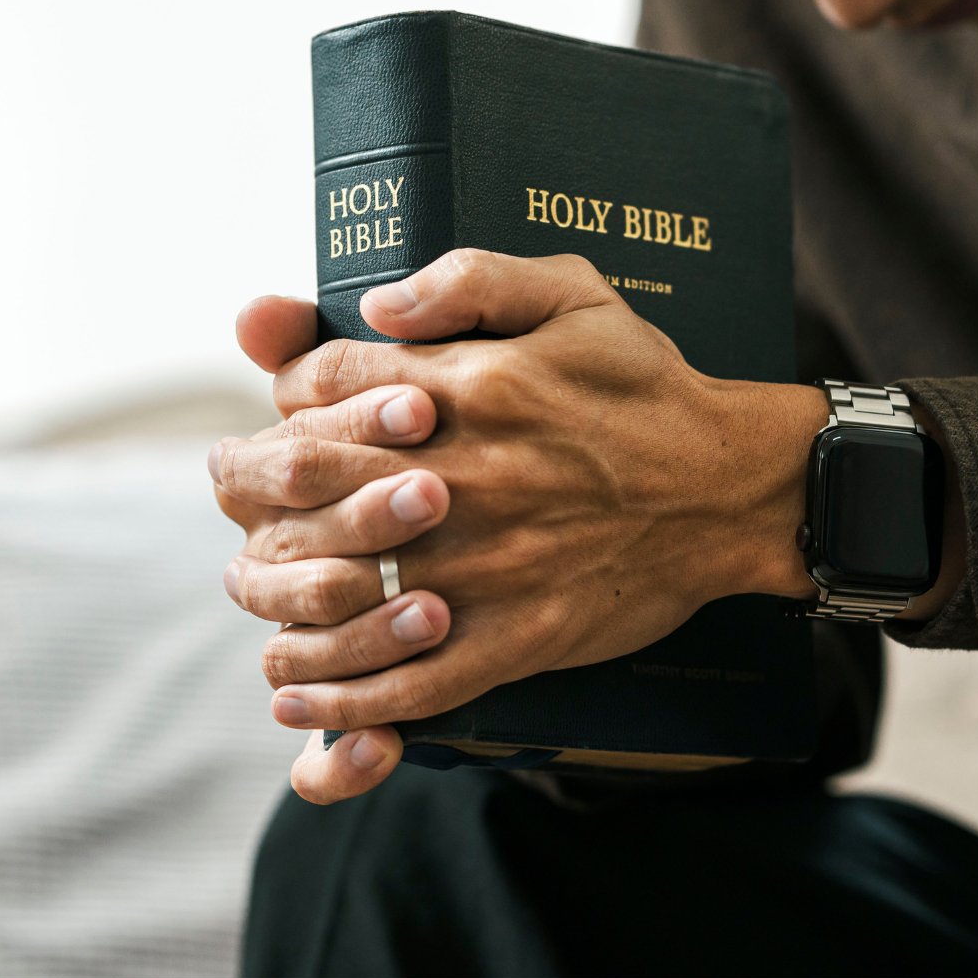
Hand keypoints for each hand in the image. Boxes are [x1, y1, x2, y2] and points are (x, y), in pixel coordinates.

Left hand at [213, 249, 964, 802]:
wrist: (732, 487)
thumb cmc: (647, 386)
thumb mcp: (573, 293)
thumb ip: (470, 278)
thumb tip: (375, 303)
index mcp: (471, 384)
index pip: (323, 382)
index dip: (287, 393)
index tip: (289, 409)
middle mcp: (467, 473)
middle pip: (310, 477)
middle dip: (258, 483)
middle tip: (245, 495)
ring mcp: (490, 562)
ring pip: (345, 584)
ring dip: (280, 597)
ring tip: (259, 598)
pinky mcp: (519, 634)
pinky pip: (412, 678)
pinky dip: (347, 697)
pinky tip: (302, 699)